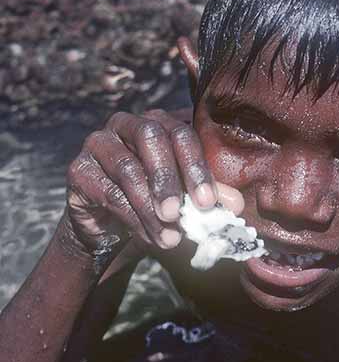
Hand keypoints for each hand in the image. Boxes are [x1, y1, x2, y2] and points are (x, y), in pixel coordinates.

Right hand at [62, 109, 242, 258]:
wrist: (114, 230)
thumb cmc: (158, 207)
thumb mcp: (188, 202)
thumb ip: (210, 198)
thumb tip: (236, 205)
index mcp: (162, 123)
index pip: (183, 132)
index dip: (197, 165)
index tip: (208, 202)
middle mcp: (129, 123)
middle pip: (151, 136)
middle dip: (169, 178)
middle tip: (179, 214)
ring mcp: (100, 142)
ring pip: (127, 168)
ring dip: (150, 207)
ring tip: (169, 238)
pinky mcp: (79, 169)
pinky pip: (108, 191)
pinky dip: (132, 218)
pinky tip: (148, 238)